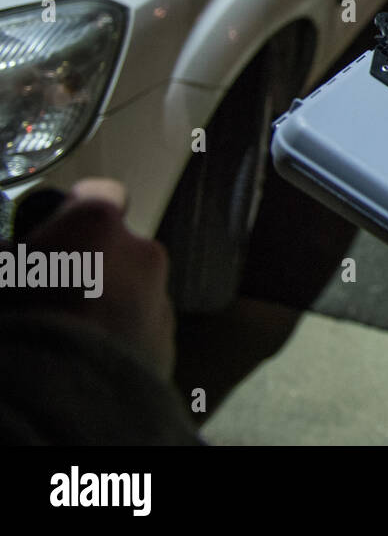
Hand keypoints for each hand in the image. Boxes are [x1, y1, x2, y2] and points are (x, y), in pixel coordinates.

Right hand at [11, 179, 175, 378]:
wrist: (66, 397)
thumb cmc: (25, 321)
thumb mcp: (4, 273)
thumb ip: (14, 255)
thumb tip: (13, 255)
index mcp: (98, 224)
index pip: (97, 194)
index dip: (74, 210)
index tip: (57, 228)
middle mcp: (143, 252)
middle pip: (117, 248)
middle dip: (90, 265)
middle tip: (53, 292)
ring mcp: (160, 298)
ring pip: (132, 290)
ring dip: (108, 302)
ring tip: (70, 332)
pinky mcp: (168, 342)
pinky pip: (140, 329)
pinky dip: (120, 336)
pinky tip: (89, 357)